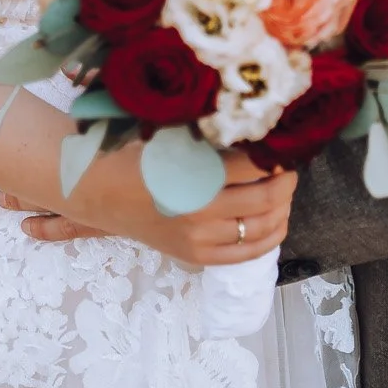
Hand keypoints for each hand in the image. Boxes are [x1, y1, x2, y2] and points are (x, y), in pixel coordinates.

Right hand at [11, 147, 293, 266]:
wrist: (98, 191)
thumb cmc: (137, 156)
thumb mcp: (175, 138)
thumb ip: (213, 140)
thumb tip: (259, 130)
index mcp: (193, 178)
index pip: (254, 168)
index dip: (277, 156)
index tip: (286, 144)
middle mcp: (199, 215)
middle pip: (266, 200)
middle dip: (287, 181)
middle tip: (290, 165)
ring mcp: (199, 241)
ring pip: (261, 229)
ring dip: (283, 208)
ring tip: (284, 190)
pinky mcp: (196, 257)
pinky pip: (246, 254)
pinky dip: (269, 237)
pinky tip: (276, 221)